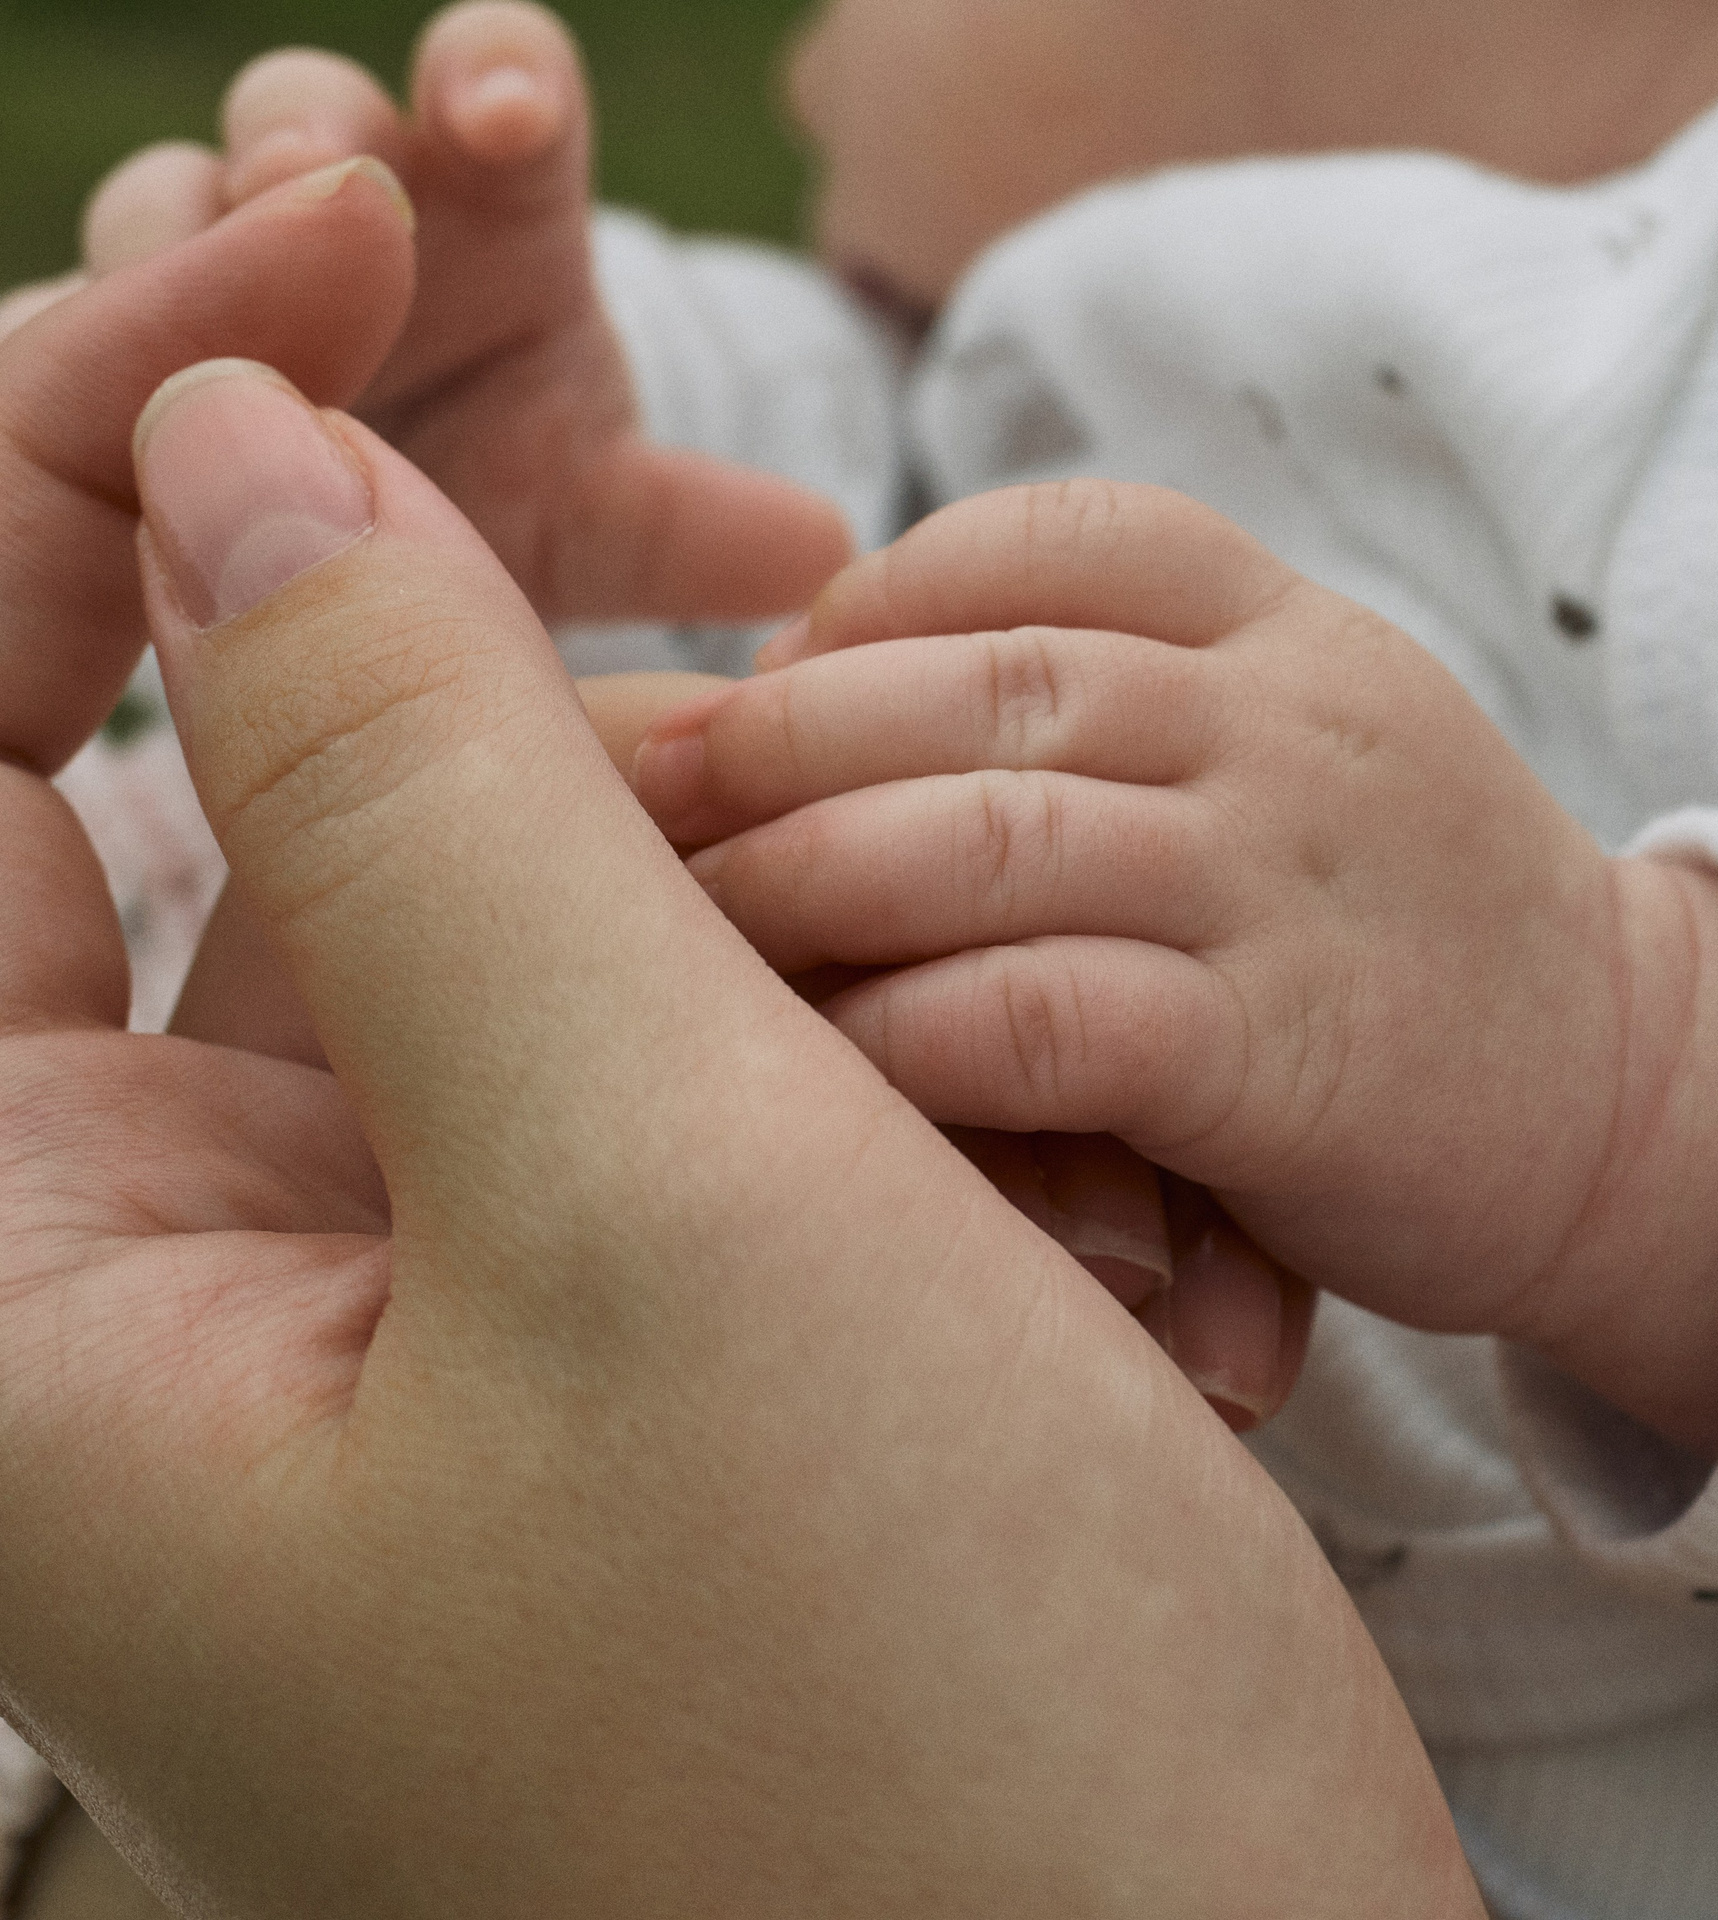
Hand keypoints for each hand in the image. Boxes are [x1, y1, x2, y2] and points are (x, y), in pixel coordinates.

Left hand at [0, 227, 1478, 1913]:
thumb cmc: (936, 1732)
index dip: (77, 433)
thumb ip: (420, 797)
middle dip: (359, 527)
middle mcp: (159, 1289)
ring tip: (830, 738)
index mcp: (23, 1313)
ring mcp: (392, 1290)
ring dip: (639, 764)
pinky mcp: (596, 1303)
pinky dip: (756, 919)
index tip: (333, 240)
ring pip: (430, 864)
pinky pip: (606, 994)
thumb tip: (246, 463)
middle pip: (159, 763)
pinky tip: (941, 994)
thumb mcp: (670, 1211)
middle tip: (549, 303)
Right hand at [38, 0, 846, 624]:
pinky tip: (112, 395)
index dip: (496, 76)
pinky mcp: (106, 362)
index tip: (507, 115)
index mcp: (489, 218)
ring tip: (205, 276)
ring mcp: (208, 276)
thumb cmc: (500, 517)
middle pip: (306, 116)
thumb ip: (686, 531)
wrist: (360, 600)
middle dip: (305, 128)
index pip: (498, 96)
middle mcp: (340, 216)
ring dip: (182, 231)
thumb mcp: (594, 525)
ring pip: (167, 206)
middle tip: (313, 178)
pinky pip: (72, 332)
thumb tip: (828, 550)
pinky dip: (93, 349)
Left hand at [631, 482, 1717, 1452]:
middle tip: (647, 810)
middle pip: (980, 675)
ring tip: (685, 938)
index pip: (1049, 537)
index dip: (872, 602)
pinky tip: (824, 1065)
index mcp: (1289, 628)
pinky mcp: (1291, 1059)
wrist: (1639, 1099)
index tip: (773, 687)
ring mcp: (1295, 885)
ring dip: (806, 881)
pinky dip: (909, 1034)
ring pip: (992, 832)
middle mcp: (1291, 725)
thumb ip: (1131, 694)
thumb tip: (831, 688)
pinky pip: (1046, 1016)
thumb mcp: (1309, 745)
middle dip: (782, 740)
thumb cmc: (1410, 931)